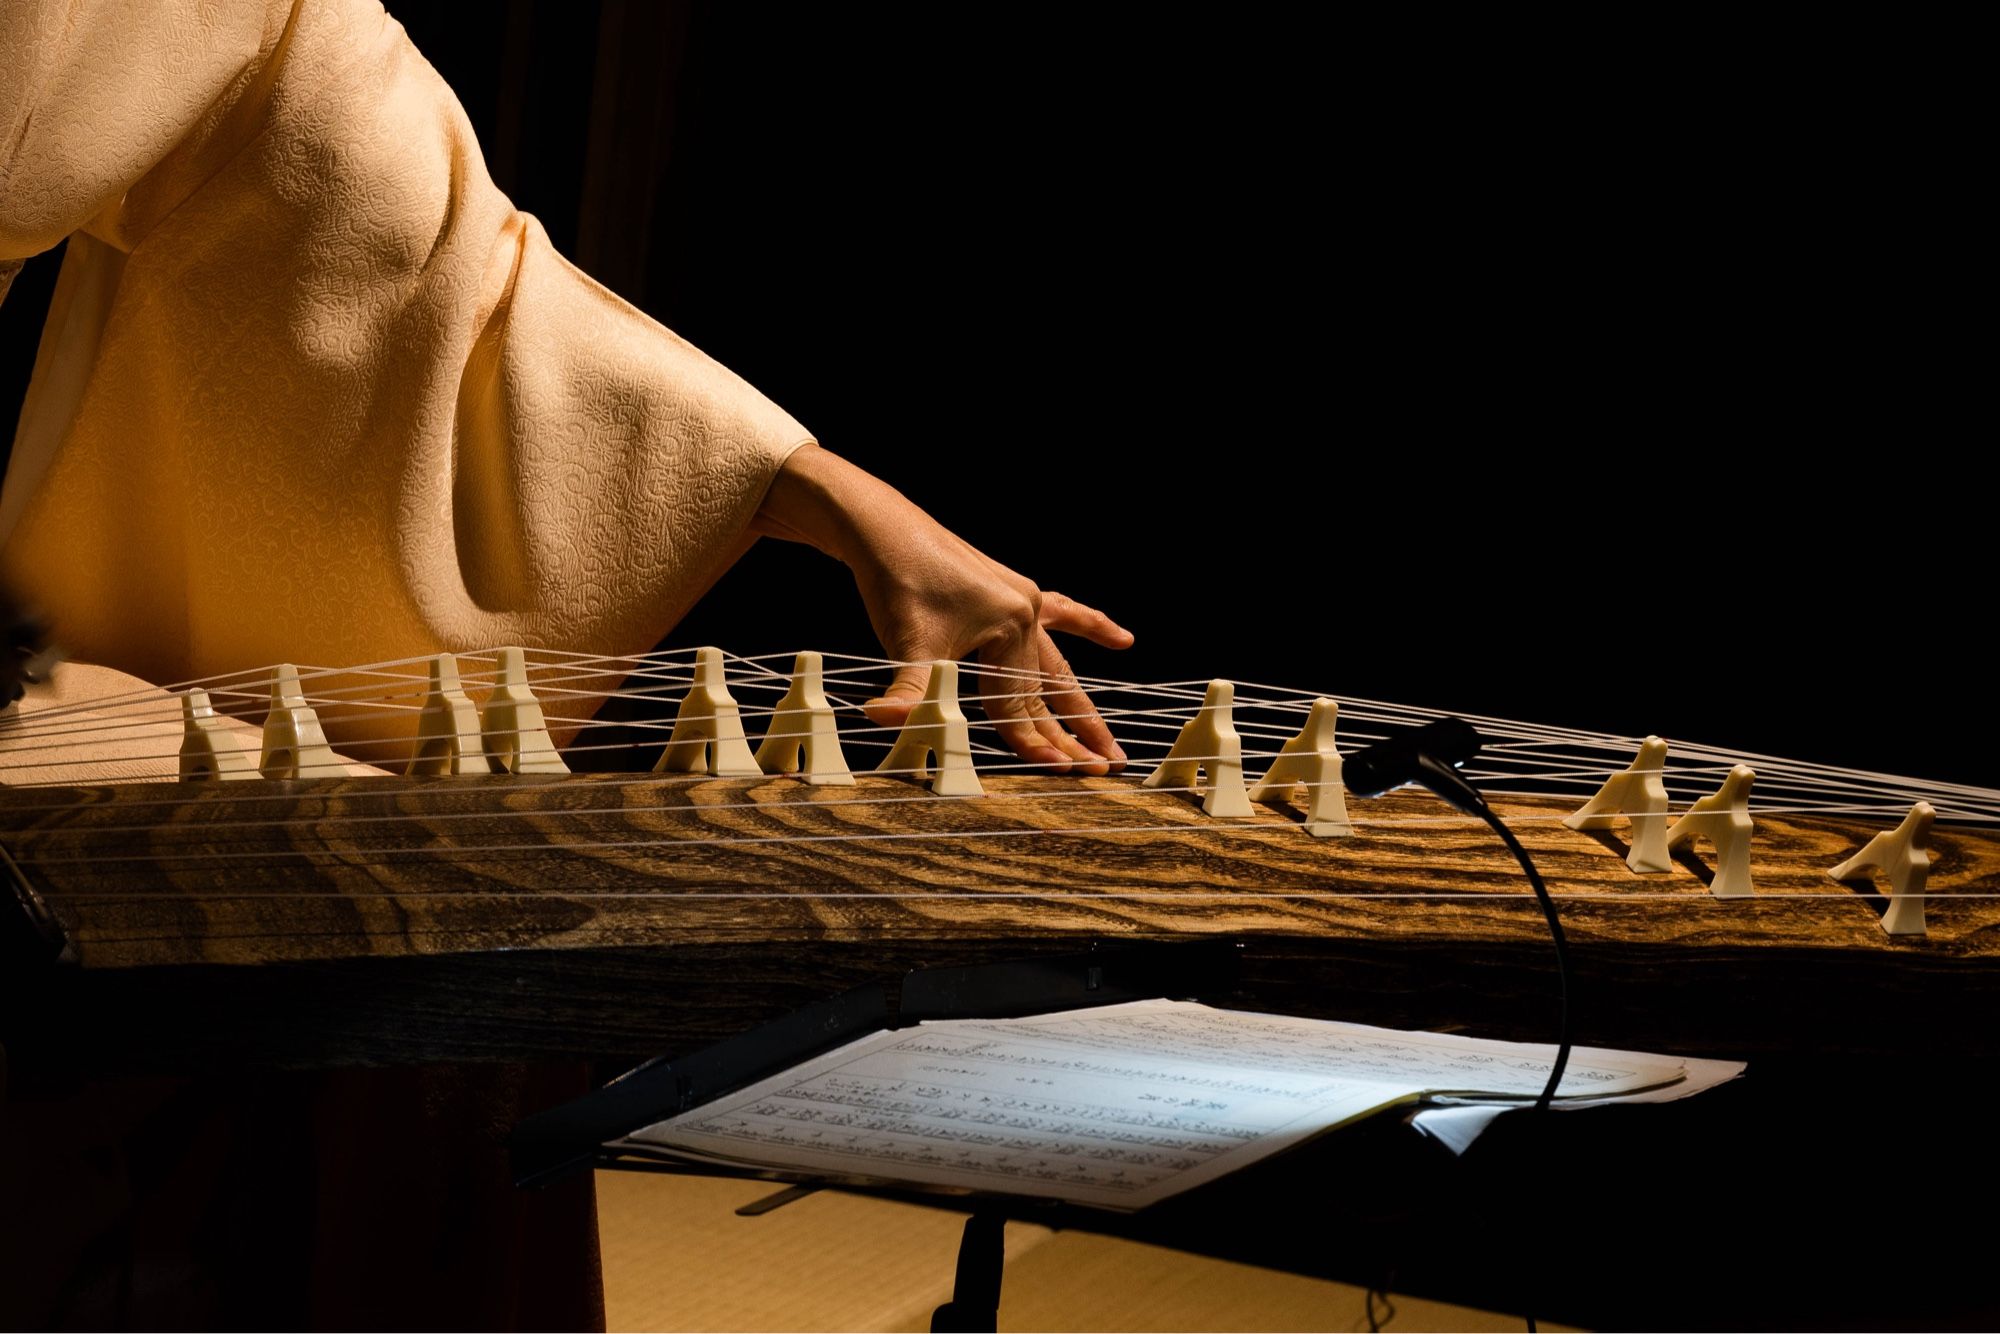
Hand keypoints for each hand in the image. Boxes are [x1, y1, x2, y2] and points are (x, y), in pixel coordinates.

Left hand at [753, 445, 1133, 773]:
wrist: (885, 529)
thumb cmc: (897, 582)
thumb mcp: (905, 642)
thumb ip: (907, 690)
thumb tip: (883, 718)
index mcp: (1010, 624)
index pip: (1018, 700)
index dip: (1034, 740)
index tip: (1063, 773)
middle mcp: (1026, 611)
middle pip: (1048, 688)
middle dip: (1077, 733)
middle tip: (1107, 770)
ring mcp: (1024, 600)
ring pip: (1057, 663)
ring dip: (1082, 703)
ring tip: (1111, 740)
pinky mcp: (1012, 591)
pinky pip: (1062, 614)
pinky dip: (1090, 626)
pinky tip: (1123, 640)